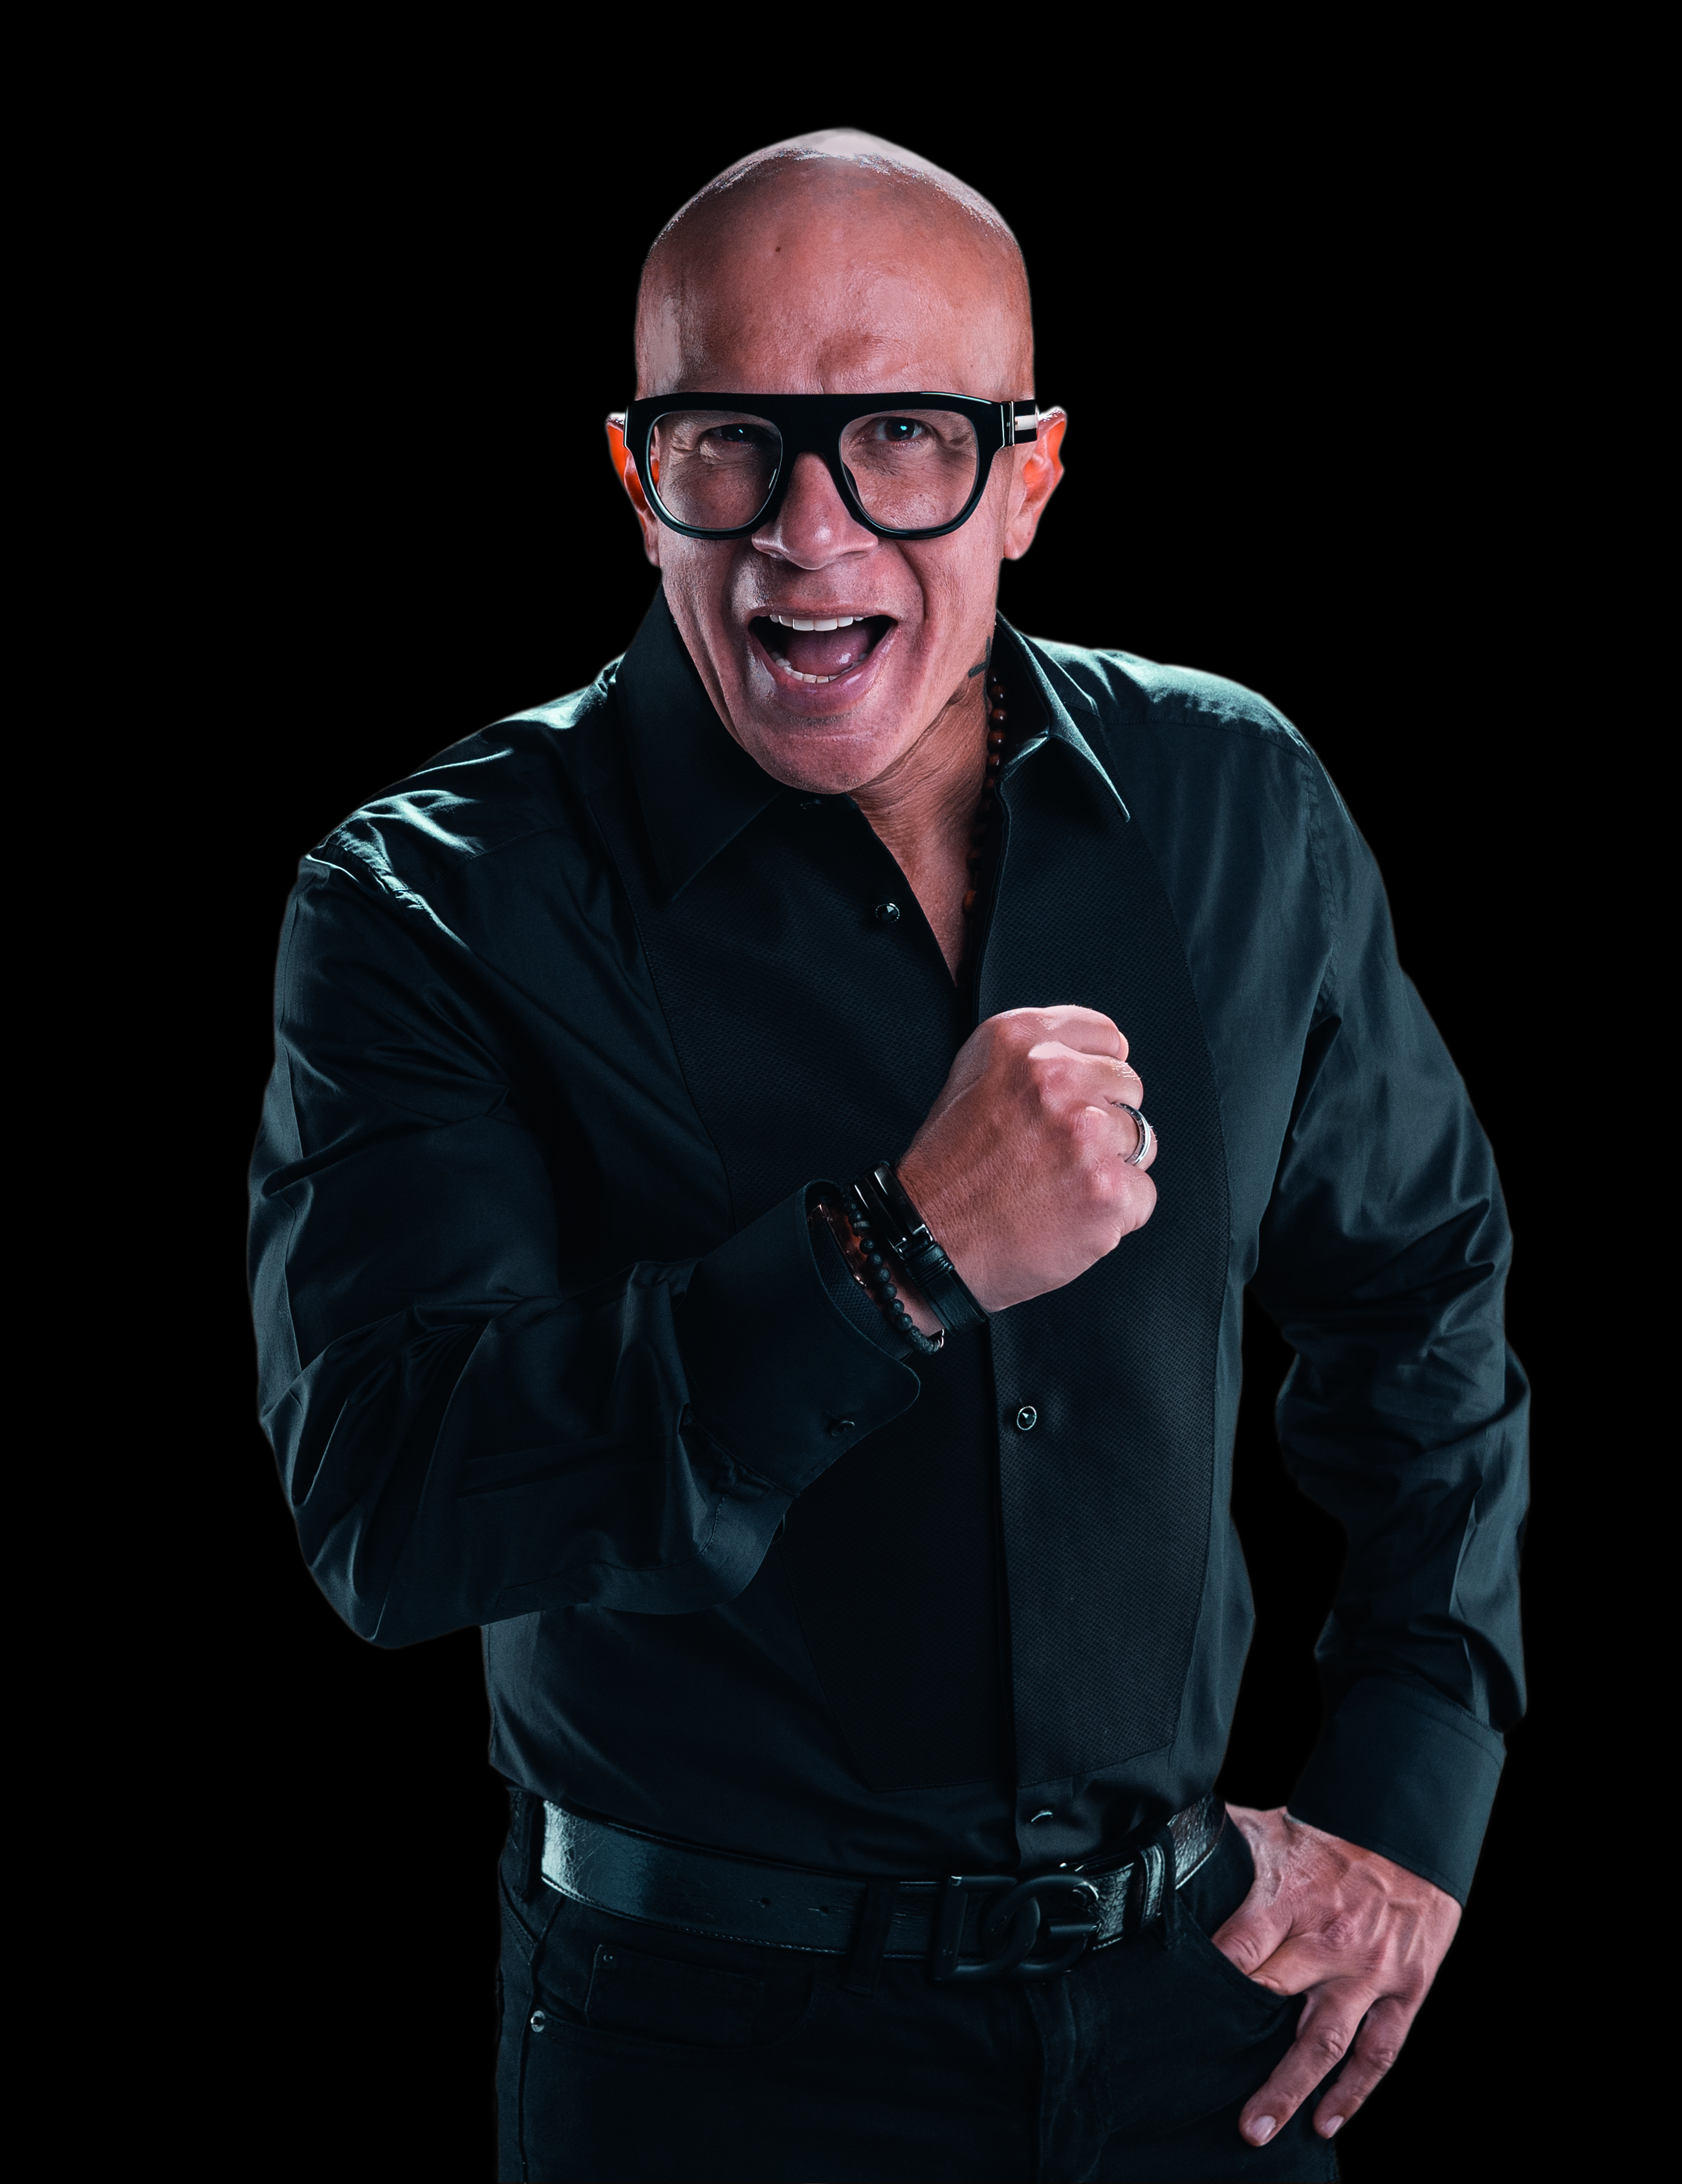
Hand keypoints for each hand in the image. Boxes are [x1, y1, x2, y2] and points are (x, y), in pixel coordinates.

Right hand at [895, 1005, 1156, 1313]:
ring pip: (1141, 1141)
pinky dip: (1114, 1213)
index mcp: (1022, 1041)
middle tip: (1052, 1153)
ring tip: (1057, 1185)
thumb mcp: (973, 1074)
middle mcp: (1056, 1077)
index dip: (1092, 1074)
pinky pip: (1142, 1195)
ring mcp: (1086, 1134)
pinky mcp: (1108, 1189)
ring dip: (1109, 1167)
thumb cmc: (948, 1167)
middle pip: (1128, 1087)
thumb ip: (1038, 1049)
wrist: (928, 1241)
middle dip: (1102, 1120)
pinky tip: (1068, 1215)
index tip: (1071, 1100)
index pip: (1105, 1037)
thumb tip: (1112, 1046)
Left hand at [1212, 1805, 1461, 2146]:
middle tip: (1203, 2086)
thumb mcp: (1270, 1829)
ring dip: (1291, 2089)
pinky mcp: (1404, 1990)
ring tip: (1258, 2127)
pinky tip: (1327, 2122)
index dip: (1211, 1976)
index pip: (1240, 1945)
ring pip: (1325, 2041)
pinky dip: (1354, 2092)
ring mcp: (1369, 1971)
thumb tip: (1166, 1840)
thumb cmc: (1329, 1838)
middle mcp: (1329, 1940)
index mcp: (1289, 1896)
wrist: (1411, 1835)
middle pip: (1274, 1999)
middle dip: (1238, 2043)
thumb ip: (1221, 1841)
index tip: (1178, 2006)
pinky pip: (1379, 2051)